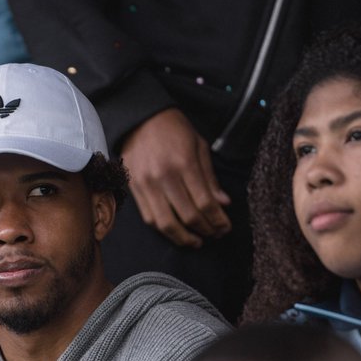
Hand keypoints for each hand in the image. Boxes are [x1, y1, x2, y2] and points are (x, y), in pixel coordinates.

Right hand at [120, 109, 230, 246]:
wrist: (140, 119)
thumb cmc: (174, 130)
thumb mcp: (199, 146)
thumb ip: (210, 177)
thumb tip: (224, 204)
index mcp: (184, 163)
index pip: (205, 203)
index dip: (219, 220)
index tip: (226, 227)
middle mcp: (164, 176)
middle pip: (188, 217)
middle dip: (206, 231)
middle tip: (216, 235)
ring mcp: (146, 185)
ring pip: (166, 224)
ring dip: (184, 238)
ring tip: (196, 241)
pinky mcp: (134, 189)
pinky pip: (149, 218)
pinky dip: (164, 230)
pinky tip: (177, 232)